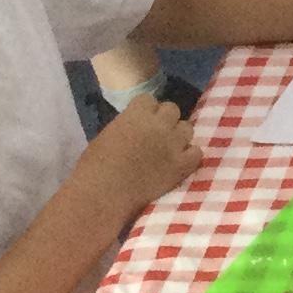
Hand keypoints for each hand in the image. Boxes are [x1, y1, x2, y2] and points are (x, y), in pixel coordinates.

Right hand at [74, 92, 201, 217]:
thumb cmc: (95, 165)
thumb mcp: (108, 134)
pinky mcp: (182, 164)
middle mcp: (159, 124)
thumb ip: (127, 125)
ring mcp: (173, 144)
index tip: (141, 120)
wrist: (105, 192)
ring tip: (170, 148)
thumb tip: (135, 126)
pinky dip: (189, 156)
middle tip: (157, 134)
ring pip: (187, 128)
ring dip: (179, 135)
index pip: (149, 99)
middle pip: (172, 109)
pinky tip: (180, 162)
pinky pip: (197, 152)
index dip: (146, 110)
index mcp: (136, 114)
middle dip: (165, 119)